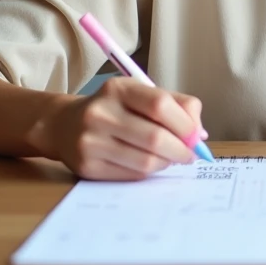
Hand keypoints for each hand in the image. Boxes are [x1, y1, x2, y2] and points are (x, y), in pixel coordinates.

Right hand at [41, 77, 206, 180]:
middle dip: (181, 150)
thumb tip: (200, 134)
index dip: (185, 124)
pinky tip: (150, 164)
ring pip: (145, 161)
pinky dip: (149, 172)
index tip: (196, 136)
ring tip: (170, 159)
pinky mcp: (87, 167)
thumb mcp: (141, 95)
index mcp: (118, 89)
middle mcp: (101, 113)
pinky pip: (132, 175)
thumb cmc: (115, 109)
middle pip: (155, 137)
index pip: (160, 104)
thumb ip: (177, 106)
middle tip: (190, 155)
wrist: (65, 125)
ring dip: (166, 163)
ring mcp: (91, 141)